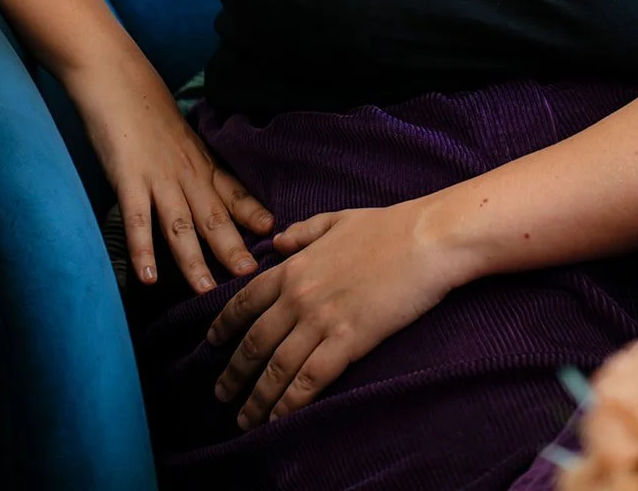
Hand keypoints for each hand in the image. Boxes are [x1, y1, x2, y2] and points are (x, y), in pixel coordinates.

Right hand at [64, 48, 274, 291]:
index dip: (253, 215)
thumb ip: (193, 165)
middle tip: (253, 277)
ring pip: (180, 224)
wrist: (116, 78)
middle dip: (233, 249)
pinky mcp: (128, 177)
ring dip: (194, 260)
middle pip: (214, 216)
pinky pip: (137, 218)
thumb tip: (206, 188)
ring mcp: (158, 176)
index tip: (277, 235)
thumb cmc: (146, 109)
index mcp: (200, 162)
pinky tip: (148, 278)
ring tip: (206, 291)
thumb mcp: (180, 138)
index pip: (233, 192)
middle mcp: (186, 172)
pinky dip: (142, 249)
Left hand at [205, 198, 458, 429]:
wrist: (427, 238)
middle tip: (220, 395)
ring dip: (256, 399)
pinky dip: (290, 403)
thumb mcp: (338, 219)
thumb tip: (277, 242)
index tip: (211, 345)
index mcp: (295, 266)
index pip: (245, 301)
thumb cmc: (388, 226)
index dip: (223, 327)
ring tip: (245, 420)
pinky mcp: (348, 341)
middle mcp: (299, 295)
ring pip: (276, 368)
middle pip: (254, 342)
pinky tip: (280, 419)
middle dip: (233, 373)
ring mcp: (322, 319)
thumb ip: (304, 231)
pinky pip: (309, 380)